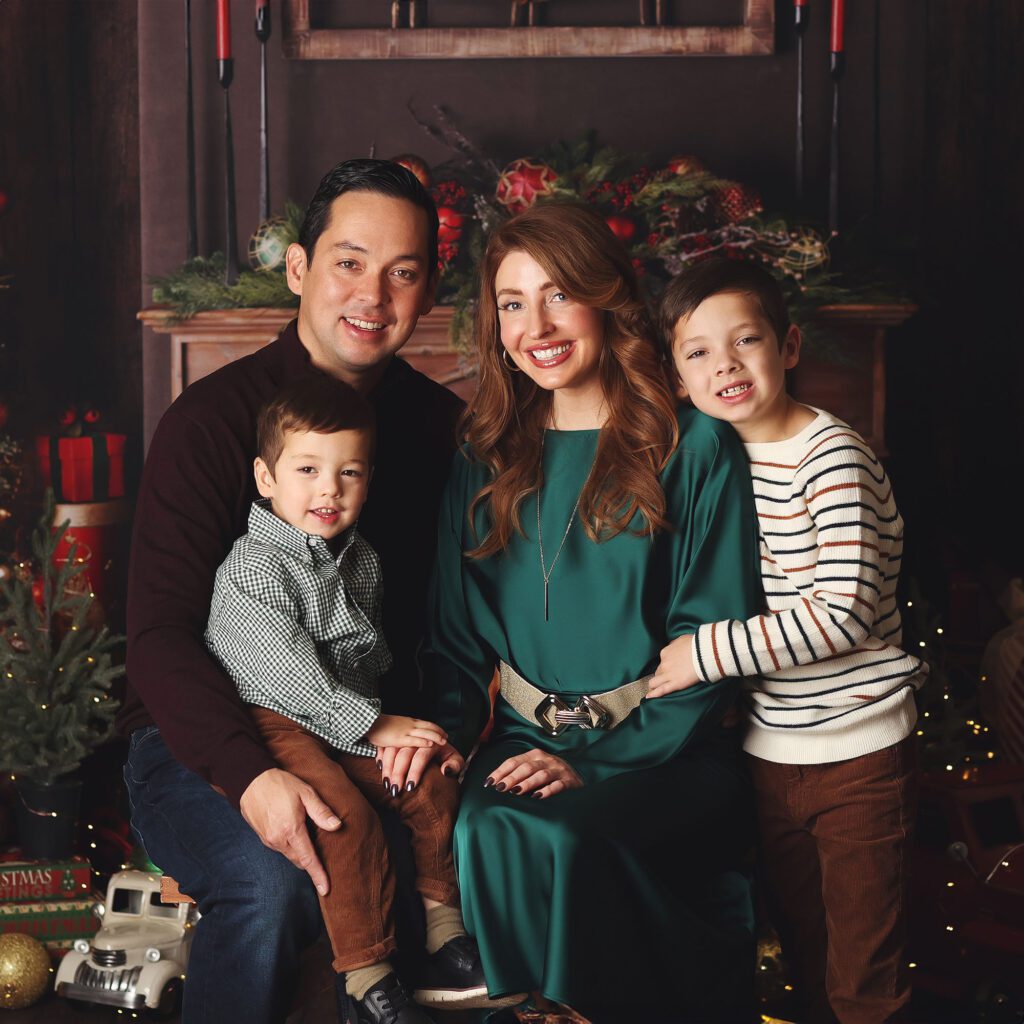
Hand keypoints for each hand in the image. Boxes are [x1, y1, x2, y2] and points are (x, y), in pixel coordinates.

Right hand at [239, 768, 341, 895]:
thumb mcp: (306, 793)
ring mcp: (268, 841)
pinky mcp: (263, 838)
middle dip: (312, 863)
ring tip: (310, 841)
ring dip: (301, 853)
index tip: (326, 890)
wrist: (250, 781)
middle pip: (300, 861)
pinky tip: (295, 834)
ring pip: (290, 856)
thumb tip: (337, 826)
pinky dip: (291, 846)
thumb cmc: (281, 784)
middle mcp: (278, 840)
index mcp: (291, 830)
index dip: (318, 875)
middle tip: (325, 859)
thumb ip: (321, 811)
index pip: (308, 860)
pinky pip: (281, 849)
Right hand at [366, 714, 446, 748]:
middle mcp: (409, 724)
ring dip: (436, 737)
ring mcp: (405, 731)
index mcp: (408, 721)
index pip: (426, 723)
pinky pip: (414, 740)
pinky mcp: (399, 739)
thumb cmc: (378, 726)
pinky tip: (431, 745)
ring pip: (425, 733)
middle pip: (428, 727)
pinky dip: (424, 742)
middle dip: (439, 732)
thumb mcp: (393, 726)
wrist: (369, 722)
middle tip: (447, 737)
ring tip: (444, 742)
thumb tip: (405, 737)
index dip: (436, 728)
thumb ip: (401, 730)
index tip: (443, 731)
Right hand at [377, 742, 465, 792]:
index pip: (422, 756)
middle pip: (405, 753)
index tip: (410, 787)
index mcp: (432, 742)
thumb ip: (455, 765)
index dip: (415, 771)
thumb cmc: (445, 753)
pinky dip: (381, 755)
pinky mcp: (396, 736)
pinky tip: (379, 767)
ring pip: (393, 749)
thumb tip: (445, 770)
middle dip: (399, 772)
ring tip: (386, 783)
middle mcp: (418, 736)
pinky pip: (385, 745)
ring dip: (388, 766)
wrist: (439, 737)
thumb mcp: (454, 757)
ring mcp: (405, 735)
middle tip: (395, 789)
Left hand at [485, 748, 581, 798]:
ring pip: (541, 775)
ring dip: (527, 783)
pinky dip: (547, 790)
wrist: (579, 776)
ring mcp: (558, 770)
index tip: (489, 782)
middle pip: (526, 767)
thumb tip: (496, 784)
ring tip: (516, 792)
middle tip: (501, 788)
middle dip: (512, 777)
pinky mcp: (568, 781)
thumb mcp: (535, 768)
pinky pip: (557, 785)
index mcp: (534, 755)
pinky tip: (538, 797)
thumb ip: (519, 773)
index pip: (514, 761)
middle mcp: (546, 760)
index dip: (501, 771)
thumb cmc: (551, 774)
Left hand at [647, 634, 699, 698]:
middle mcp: (664, 663)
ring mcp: (668, 674)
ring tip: (653, 690)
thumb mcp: (682, 639)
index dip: (665, 666)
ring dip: (654, 685)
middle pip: (658, 672)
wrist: (703, 653)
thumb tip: (674, 646)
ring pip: (655, 682)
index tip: (669, 668)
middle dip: (660, 676)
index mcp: (665, 653)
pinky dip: (654, 694)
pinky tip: (649, 697)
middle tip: (664, 679)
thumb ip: (675, 644)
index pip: (662, 662)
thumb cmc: (696, 645)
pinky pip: (661, 690)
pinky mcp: (675, 683)